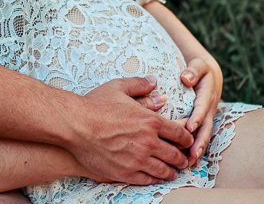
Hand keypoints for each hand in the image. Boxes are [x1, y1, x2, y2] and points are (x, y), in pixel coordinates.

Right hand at [68, 76, 192, 185]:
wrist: (75, 125)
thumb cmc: (95, 105)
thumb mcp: (119, 88)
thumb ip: (140, 85)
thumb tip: (154, 82)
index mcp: (151, 121)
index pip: (180, 133)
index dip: (187, 139)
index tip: (188, 141)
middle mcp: (148, 142)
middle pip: (175, 154)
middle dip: (182, 158)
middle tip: (185, 160)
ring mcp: (138, 159)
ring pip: (164, 170)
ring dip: (172, 172)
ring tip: (173, 172)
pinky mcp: (125, 172)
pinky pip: (147, 180)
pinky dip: (156, 180)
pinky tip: (157, 178)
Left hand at [180, 58, 222, 165]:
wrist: (210, 76)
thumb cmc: (200, 69)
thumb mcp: (199, 65)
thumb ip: (194, 70)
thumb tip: (185, 77)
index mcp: (207, 95)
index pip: (202, 108)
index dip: (197, 118)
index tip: (190, 127)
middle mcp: (209, 109)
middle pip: (206, 128)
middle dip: (200, 141)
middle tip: (192, 154)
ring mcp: (208, 118)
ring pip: (204, 136)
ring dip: (198, 150)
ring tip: (189, 163)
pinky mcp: (204, 124)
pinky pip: (201, 138)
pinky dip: (196, 150)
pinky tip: (189, 163)